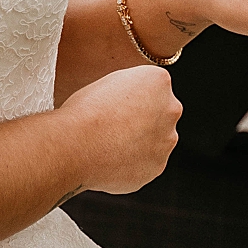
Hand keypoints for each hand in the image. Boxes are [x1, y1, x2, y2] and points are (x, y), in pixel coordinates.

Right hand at [58, 66, 181, 193]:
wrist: (76, 146)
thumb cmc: (84, 111)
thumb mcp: (111, 81)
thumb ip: (132, 87)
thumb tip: (135, 99)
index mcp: (159, 81)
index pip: (154, 87)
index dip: (133, 96)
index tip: (118, 103)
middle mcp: (171, 109)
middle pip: (161, 114)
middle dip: (144, 120)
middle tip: (115, 126)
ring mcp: (167, 140)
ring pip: (157, 140)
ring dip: (141, 142)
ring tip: (110, 145)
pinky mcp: (157, 166)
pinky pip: (148, 163)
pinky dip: (134, 163)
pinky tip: (112, 160)